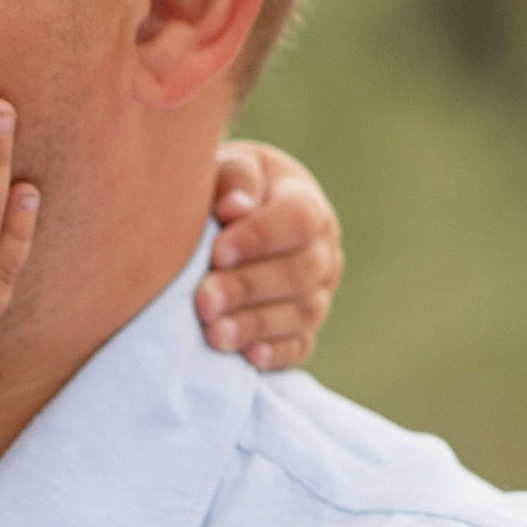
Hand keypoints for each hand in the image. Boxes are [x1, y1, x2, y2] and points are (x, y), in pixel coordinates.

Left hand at [195, 144, 341, 368]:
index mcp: (305, 202)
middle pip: (300, 271)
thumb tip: (234, 207)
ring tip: (213, 334)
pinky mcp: (303, 328)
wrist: (226, 220)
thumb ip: (233, 179)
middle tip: (204, 300)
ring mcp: (318, 292)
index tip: (217, 253)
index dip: (260, 238)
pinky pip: (299, 346)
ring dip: (256, 325)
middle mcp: (322, 249)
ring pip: (303, 312)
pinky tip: (247, 357)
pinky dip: (275, 353)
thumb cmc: (223, 190)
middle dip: (249, 288)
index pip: (299, 220)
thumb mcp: (227, 168)